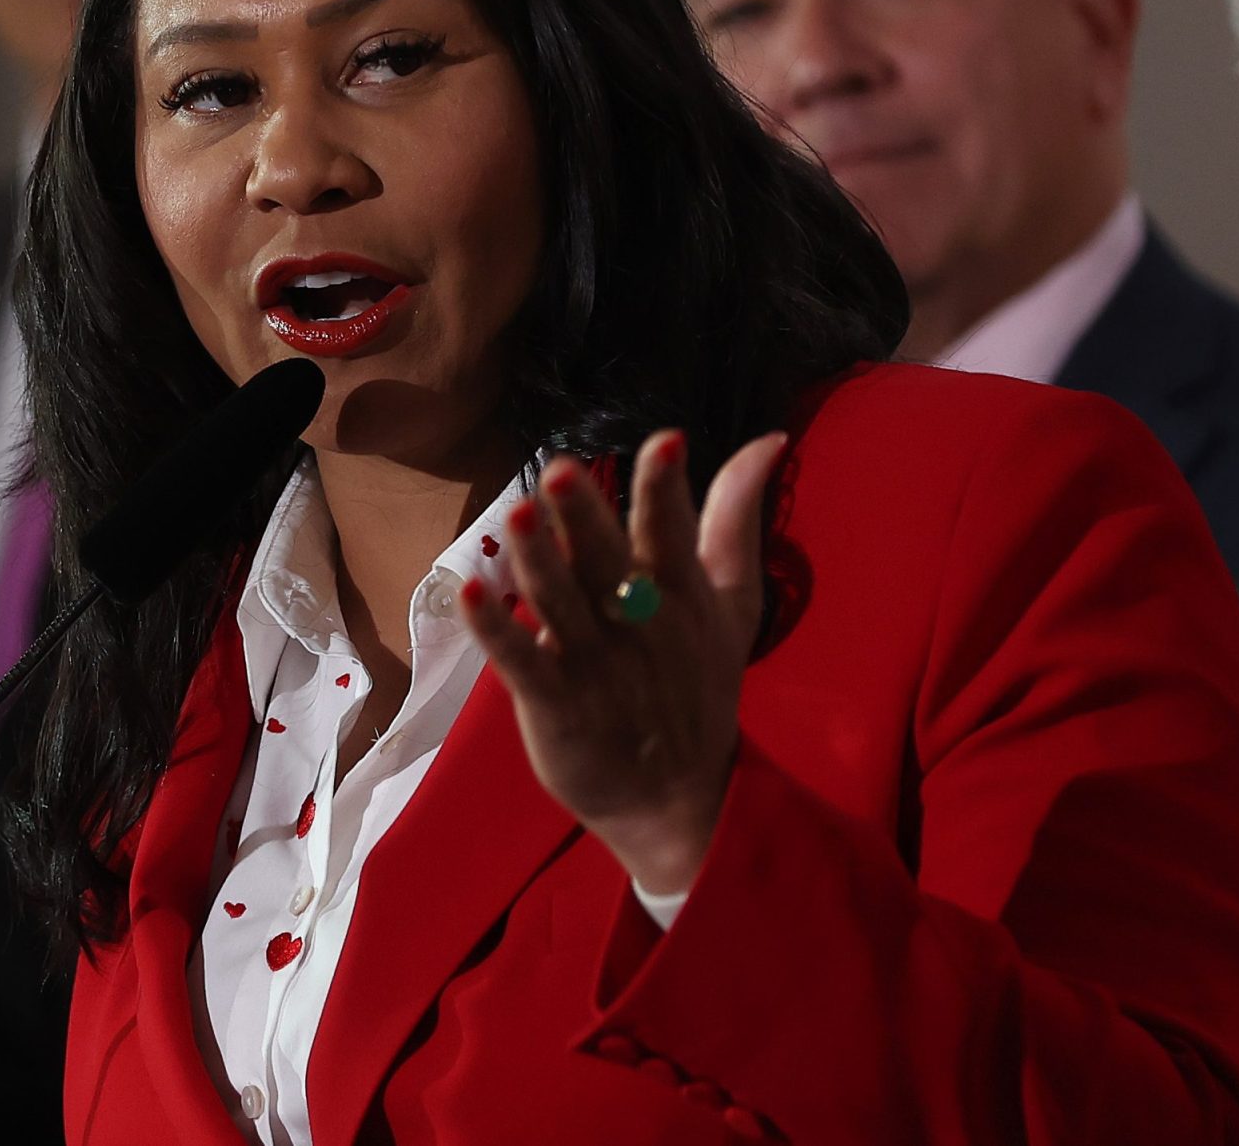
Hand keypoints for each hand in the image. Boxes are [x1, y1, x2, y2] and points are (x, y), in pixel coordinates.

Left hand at [461, 429, 785, 896]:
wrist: (677, 799)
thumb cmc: (698, 685)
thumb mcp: (733, 603)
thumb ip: (735, 519)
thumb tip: (767, 439)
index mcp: (681, 595)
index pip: (673, 534)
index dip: (666, 490)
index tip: (665, 442)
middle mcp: (637, 624)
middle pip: (606, 563)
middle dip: (585, 518)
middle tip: (563, 471)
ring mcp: (593, 664)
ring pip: (560, 603)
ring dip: (537, 561)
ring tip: (517, 516)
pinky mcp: (555, 703)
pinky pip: (521, 662)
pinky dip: (496, 630)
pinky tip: (470, 593)